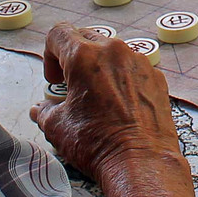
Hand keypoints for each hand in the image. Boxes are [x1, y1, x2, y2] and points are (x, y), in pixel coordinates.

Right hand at [30, 23, 183, 182]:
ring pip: (112, 52)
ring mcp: (139, 63)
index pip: (58, 33)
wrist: (141, 162)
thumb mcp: (57, 127)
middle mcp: (114, 52)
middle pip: (86, 38)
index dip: (49, 54)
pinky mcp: (156, 78)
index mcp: (84, 56)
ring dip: (100, 67)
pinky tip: (121, 105)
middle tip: (72, 87)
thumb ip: (44, 110)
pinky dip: (123, 79)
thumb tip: (41, 109)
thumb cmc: (98, 143)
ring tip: (98, 97)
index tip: (54, 80)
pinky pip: (134, 68)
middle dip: (74, 58)